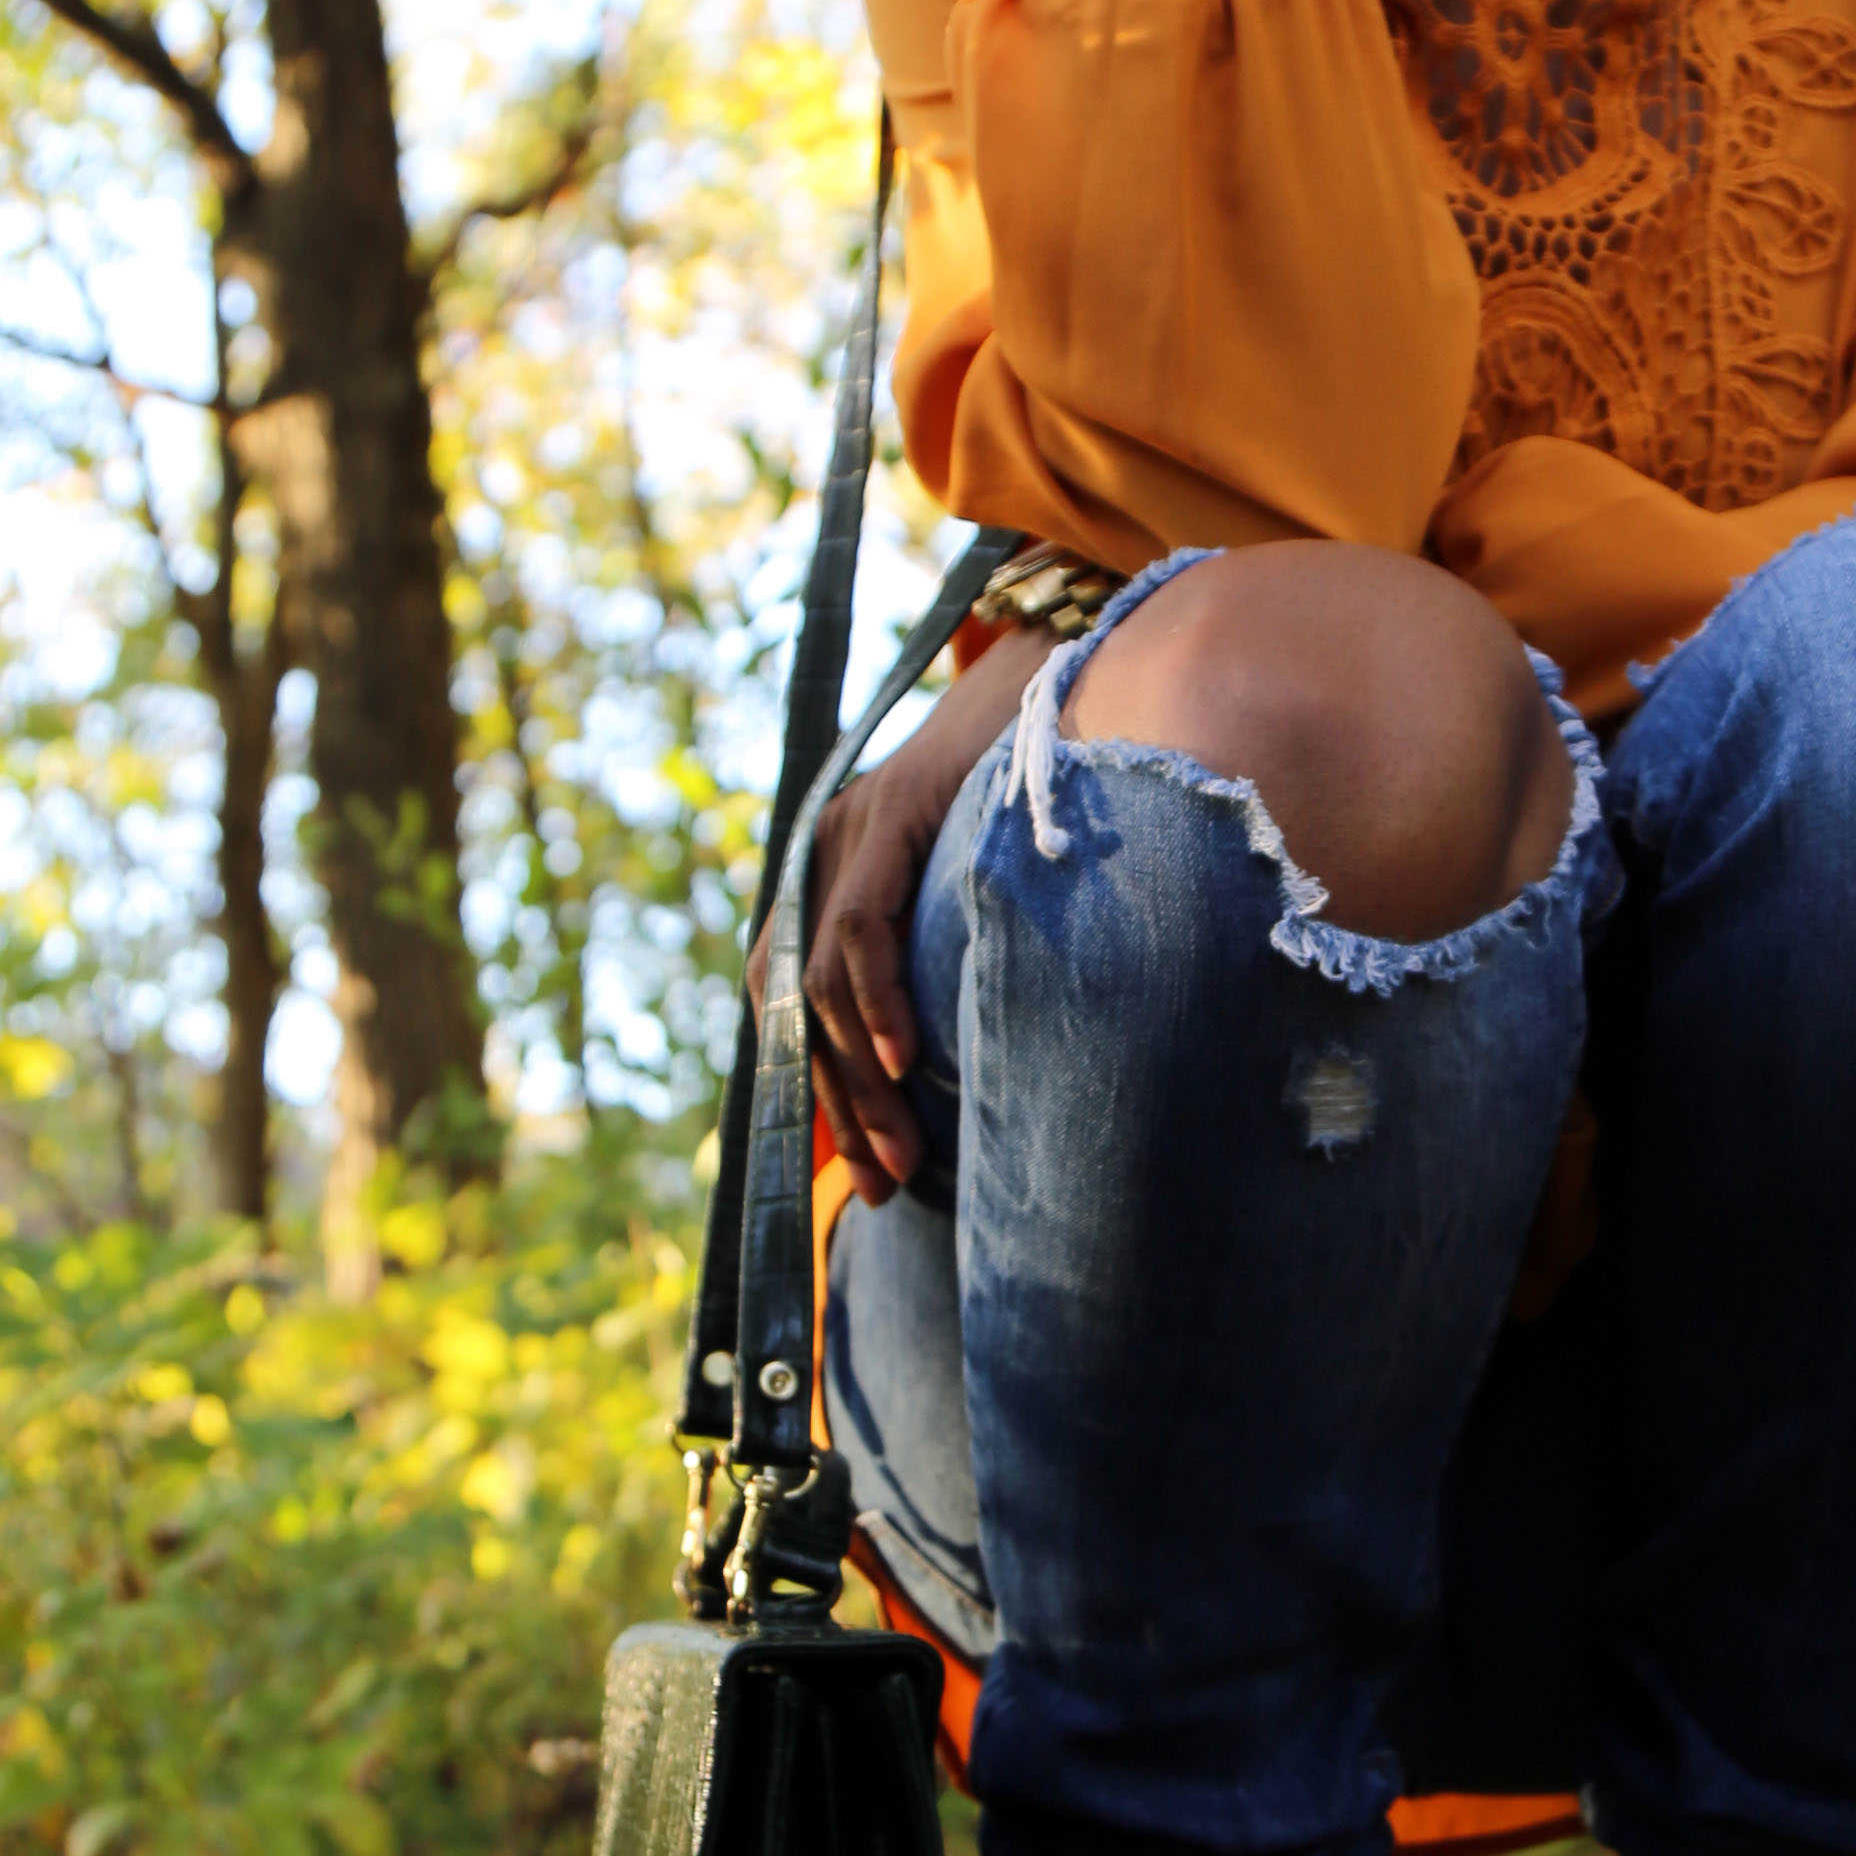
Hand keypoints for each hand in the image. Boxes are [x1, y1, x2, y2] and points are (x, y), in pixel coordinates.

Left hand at [755, 629, 1051, 1202]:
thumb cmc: (1033, 790)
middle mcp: (818, 854)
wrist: (1059, 668)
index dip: (818, 1092)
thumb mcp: (974, 888)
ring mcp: (843, 831)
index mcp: (829, 876)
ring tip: (901, 1151)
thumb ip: (946, 953)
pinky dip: (877, 1000)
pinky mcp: (885, 814)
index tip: (866, 1175)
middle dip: (840, 1108)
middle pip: (800, 1009)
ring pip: (826, 983)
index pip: (795, 1005)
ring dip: (861, 1078)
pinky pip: (861, 925)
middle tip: (887, 1187)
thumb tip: (966, 1061)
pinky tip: (904, 1058)